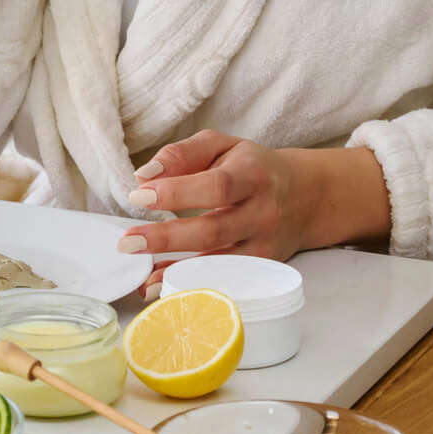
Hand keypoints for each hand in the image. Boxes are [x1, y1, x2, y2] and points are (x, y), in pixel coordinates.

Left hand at [117, 131, 391, 272]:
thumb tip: (144, 175)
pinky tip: (162, 287)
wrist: (305, 196)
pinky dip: (193, 284)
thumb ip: (182, 154)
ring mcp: (266, 245)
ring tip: (141, 278)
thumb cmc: (250, 167)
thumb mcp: (220, 145)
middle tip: (127, 242)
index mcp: (252, 175)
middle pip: (215, 231)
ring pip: (221, 263)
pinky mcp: (263, 267)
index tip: (138, 196)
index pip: (216, 187)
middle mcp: (263, 213)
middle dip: (167, 238)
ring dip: (178, 273)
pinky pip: (225, 279)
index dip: (176, 193)